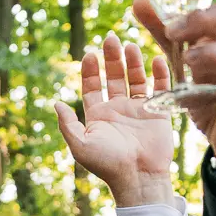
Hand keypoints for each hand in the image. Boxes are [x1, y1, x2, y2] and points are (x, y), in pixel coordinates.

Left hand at [51, 33, 177, 203]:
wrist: (139, 177)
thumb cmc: (108, 164)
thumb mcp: (81, 145)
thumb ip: (68, 124)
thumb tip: (56, 103)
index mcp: (98, 115)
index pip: (92, 86)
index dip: (90, 70)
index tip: (90, 53)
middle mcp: (118, 109)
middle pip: (114, 77)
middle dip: (111, 58)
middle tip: (110, 38)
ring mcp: (139, 109)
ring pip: (135, 79)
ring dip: (132, 61)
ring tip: (130, 45)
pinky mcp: (158, 112)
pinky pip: (160, 88)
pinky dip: (159, 73)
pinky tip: (155, 58)